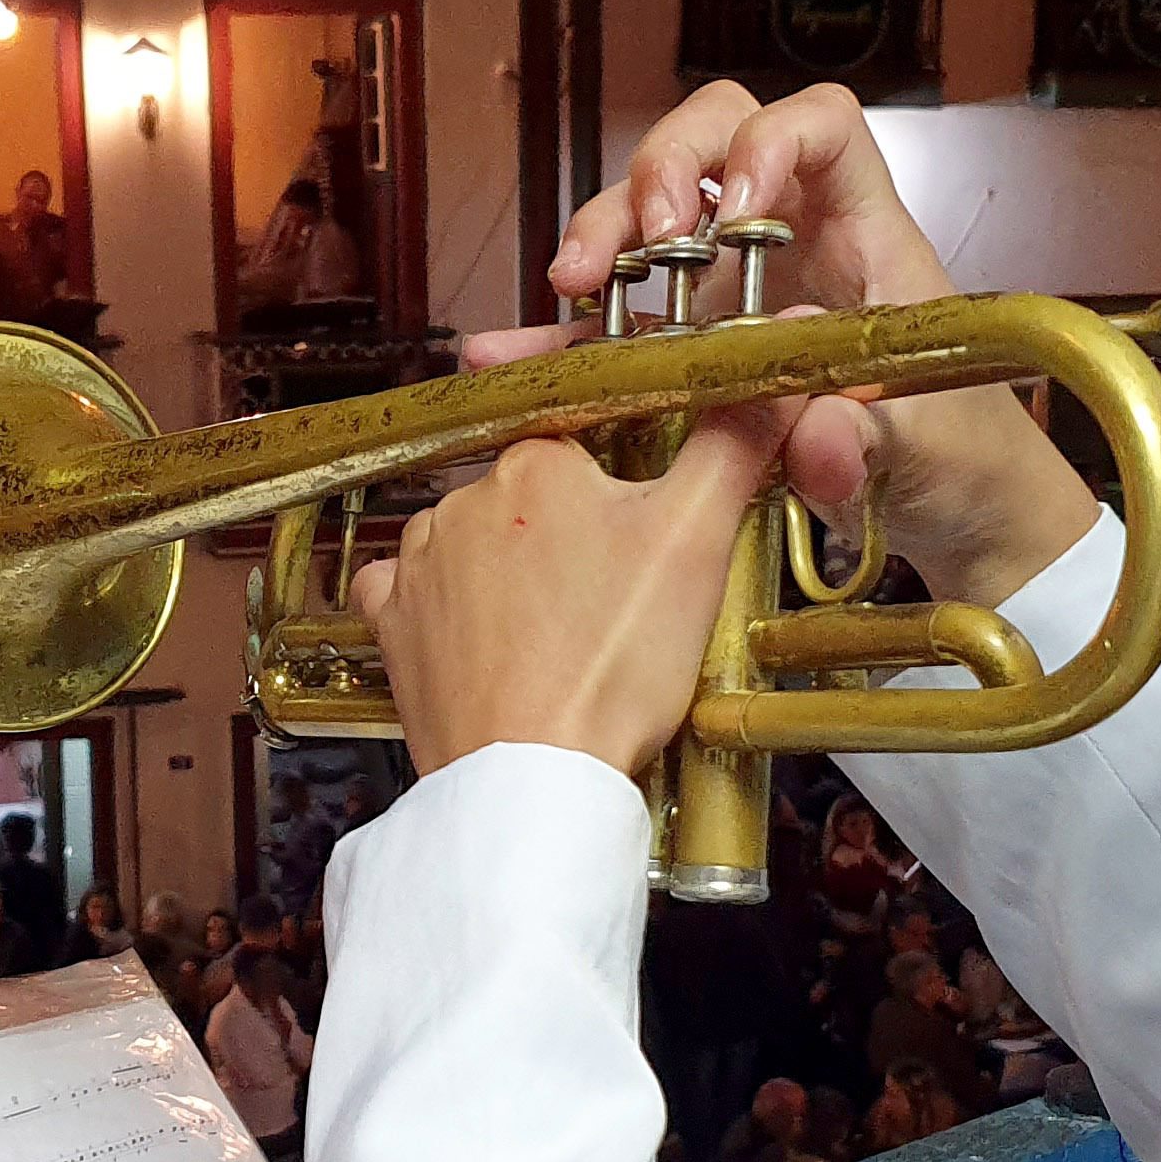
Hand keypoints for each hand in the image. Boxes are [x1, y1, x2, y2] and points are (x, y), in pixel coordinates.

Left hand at [347, 403, 790, 777]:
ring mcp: (421, 564)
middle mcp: (464, 500)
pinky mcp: (394, 625)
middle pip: (537, 496)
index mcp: (537, 464)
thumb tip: (767, 383)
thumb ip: (731, 445)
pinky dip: (448, 610)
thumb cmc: (609, 666)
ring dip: (514, 573)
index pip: (592, 443)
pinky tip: (490, 639)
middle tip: (620, 600)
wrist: (532, 778)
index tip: (648, 536)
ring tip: (566, 634)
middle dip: (577, 535)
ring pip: (479, 543)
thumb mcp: (696, 541)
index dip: (630, 490)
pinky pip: (415, 594)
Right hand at [464, 83, 1100, 612]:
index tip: (737, 207)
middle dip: (664, 169)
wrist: (958, 519)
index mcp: (865, 239)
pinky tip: (506, 356)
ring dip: (603, 234)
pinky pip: (615, 328)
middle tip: (644, 238)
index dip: (773, 137)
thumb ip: (870, 438)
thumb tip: (811, 430)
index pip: (824, 126)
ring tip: (571, 286)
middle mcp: (792, 246)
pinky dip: (561, 338)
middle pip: (715, 140)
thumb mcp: (929, 451)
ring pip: (655, 216)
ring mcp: (734, 292)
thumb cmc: (965, 458)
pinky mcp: (689, 355)